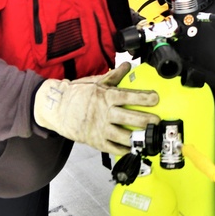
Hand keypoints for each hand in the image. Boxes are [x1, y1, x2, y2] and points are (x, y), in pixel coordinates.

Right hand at [33, 62, 159, 153]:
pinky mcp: (96, 141)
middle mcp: (105, 113)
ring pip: (123, 136)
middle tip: (157, 121)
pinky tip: (133, 148)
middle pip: (130, 118)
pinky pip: (113, 148)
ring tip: (149, 137)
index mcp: (106, 96)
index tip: (156, 99)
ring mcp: (100, 129)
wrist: (57, 109)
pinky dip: (124, 149)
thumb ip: (114, 76)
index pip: (129, 96)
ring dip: (138, 137)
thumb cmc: (77, 94)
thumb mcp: (96, 81)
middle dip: (146, 120)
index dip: (144, 98)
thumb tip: (128, 66)